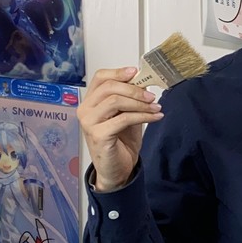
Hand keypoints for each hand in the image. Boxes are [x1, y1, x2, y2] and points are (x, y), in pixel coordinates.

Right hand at [79, 67, 163, 191]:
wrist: (118, 170)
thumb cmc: (120, 142)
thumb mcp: (127, 114)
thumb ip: (130, 98)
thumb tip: (143, 82)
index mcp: (91, 101)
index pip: (100, 78)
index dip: (119, 72)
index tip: (136, 72)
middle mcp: (85, 110)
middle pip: (109, 87)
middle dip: (134, 89)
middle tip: (152, 96)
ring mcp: (89, 122)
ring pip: (116, 101)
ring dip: (140, 103)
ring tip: (156, 107)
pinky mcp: (98, 135)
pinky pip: (123, 118)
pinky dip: (143, 116)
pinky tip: (155, 117)